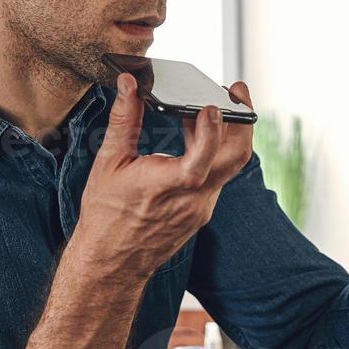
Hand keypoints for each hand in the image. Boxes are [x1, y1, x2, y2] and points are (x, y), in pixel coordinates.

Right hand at [73, 73, 253, 279]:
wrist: (111, 261)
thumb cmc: (105, 216)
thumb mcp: (108, 163)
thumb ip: (123, 120)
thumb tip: (128, 86)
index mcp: (168, 186)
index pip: (203, 158)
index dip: (212, 129)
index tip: (211, 104)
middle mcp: (193, 199)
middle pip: (237, 157)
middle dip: (242, 119)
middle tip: (236, 91)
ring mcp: (202, 207)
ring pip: (231, 166)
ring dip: (228, 134)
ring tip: (211, 108)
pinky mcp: (202, 211)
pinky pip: (218, 177)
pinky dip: (214, 152)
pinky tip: (196, 138)